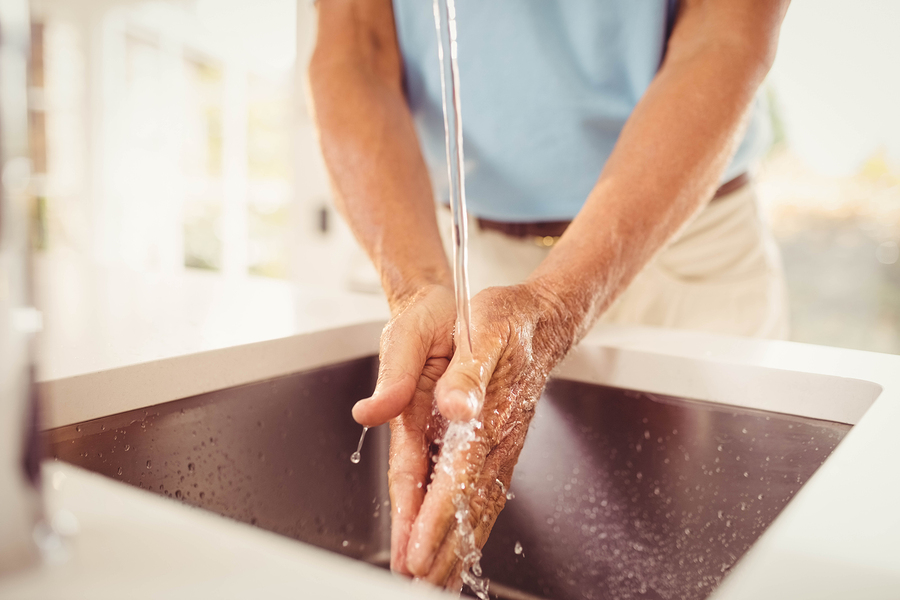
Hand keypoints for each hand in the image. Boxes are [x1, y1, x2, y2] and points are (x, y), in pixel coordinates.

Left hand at [353, 280, 573, 590]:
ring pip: (478, 503)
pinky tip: (465, 540)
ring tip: (439, 578)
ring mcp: (502, 443)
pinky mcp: (501, 442)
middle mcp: (497, 437)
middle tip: (420, 582)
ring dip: (458, 543)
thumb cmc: (506, 319)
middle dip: (443, 546)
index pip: (457, 477)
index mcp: (485, 413)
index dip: (436, 518)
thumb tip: (454, 408)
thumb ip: (466, 373)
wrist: (540, 316)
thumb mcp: (482, 331)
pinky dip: (473, 523)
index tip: (417, 553)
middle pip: (468, 503)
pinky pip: (485, 491)